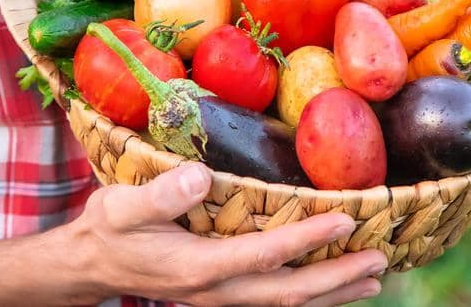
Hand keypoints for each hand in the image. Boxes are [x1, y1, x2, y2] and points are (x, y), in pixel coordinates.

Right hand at [58, 163, 385, 305]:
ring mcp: (225, 298)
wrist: (91, 265)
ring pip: (288, 303)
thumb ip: (159, 196)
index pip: (263, 255)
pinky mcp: (229, 294)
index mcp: (197, 266)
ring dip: (334, 292)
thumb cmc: (109, 230)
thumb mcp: (121, 206)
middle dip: (337, 278)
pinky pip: (278, 300)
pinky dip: (315, 294)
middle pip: (288, 293)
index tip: (345, 219)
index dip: (306, 239)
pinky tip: (340, 284)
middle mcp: (218, 290)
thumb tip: (201, 176)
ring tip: (374, 277)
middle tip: (379, 259)